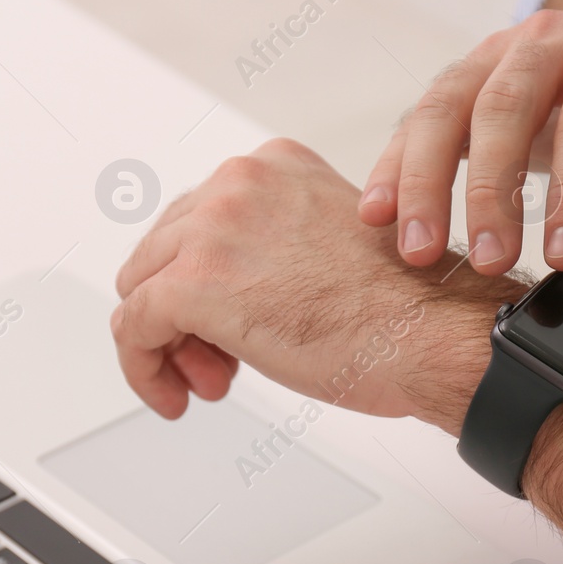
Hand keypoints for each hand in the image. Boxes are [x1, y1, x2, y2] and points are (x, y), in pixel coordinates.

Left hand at [111, 139, 520, 430]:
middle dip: (186, 315)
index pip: (202, 220)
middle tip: (219, 364)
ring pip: (141, 288)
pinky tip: (172, 396)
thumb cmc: (404, 306)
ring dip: (169, 344)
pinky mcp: (193, 285)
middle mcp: (237, 184)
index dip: (209, 282)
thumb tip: (237, 288)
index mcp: (274, 167)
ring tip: (209, 382)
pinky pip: (133, 327)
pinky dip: (143, 368)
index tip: (233, 324)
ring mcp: (211, 230)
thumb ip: (276, 246)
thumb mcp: (330, 246)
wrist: (429, 332)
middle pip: (165, 251)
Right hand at [357, 8, 562, 292]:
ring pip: (445, 109)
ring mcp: (491, 57)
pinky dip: (391, 168)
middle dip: (493, 189)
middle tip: (490, 262)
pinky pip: (414, 121)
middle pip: (508, 107)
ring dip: (425, 182)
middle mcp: (547, 42)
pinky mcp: (454, 83)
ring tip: (419, 252)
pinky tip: (375, 216)